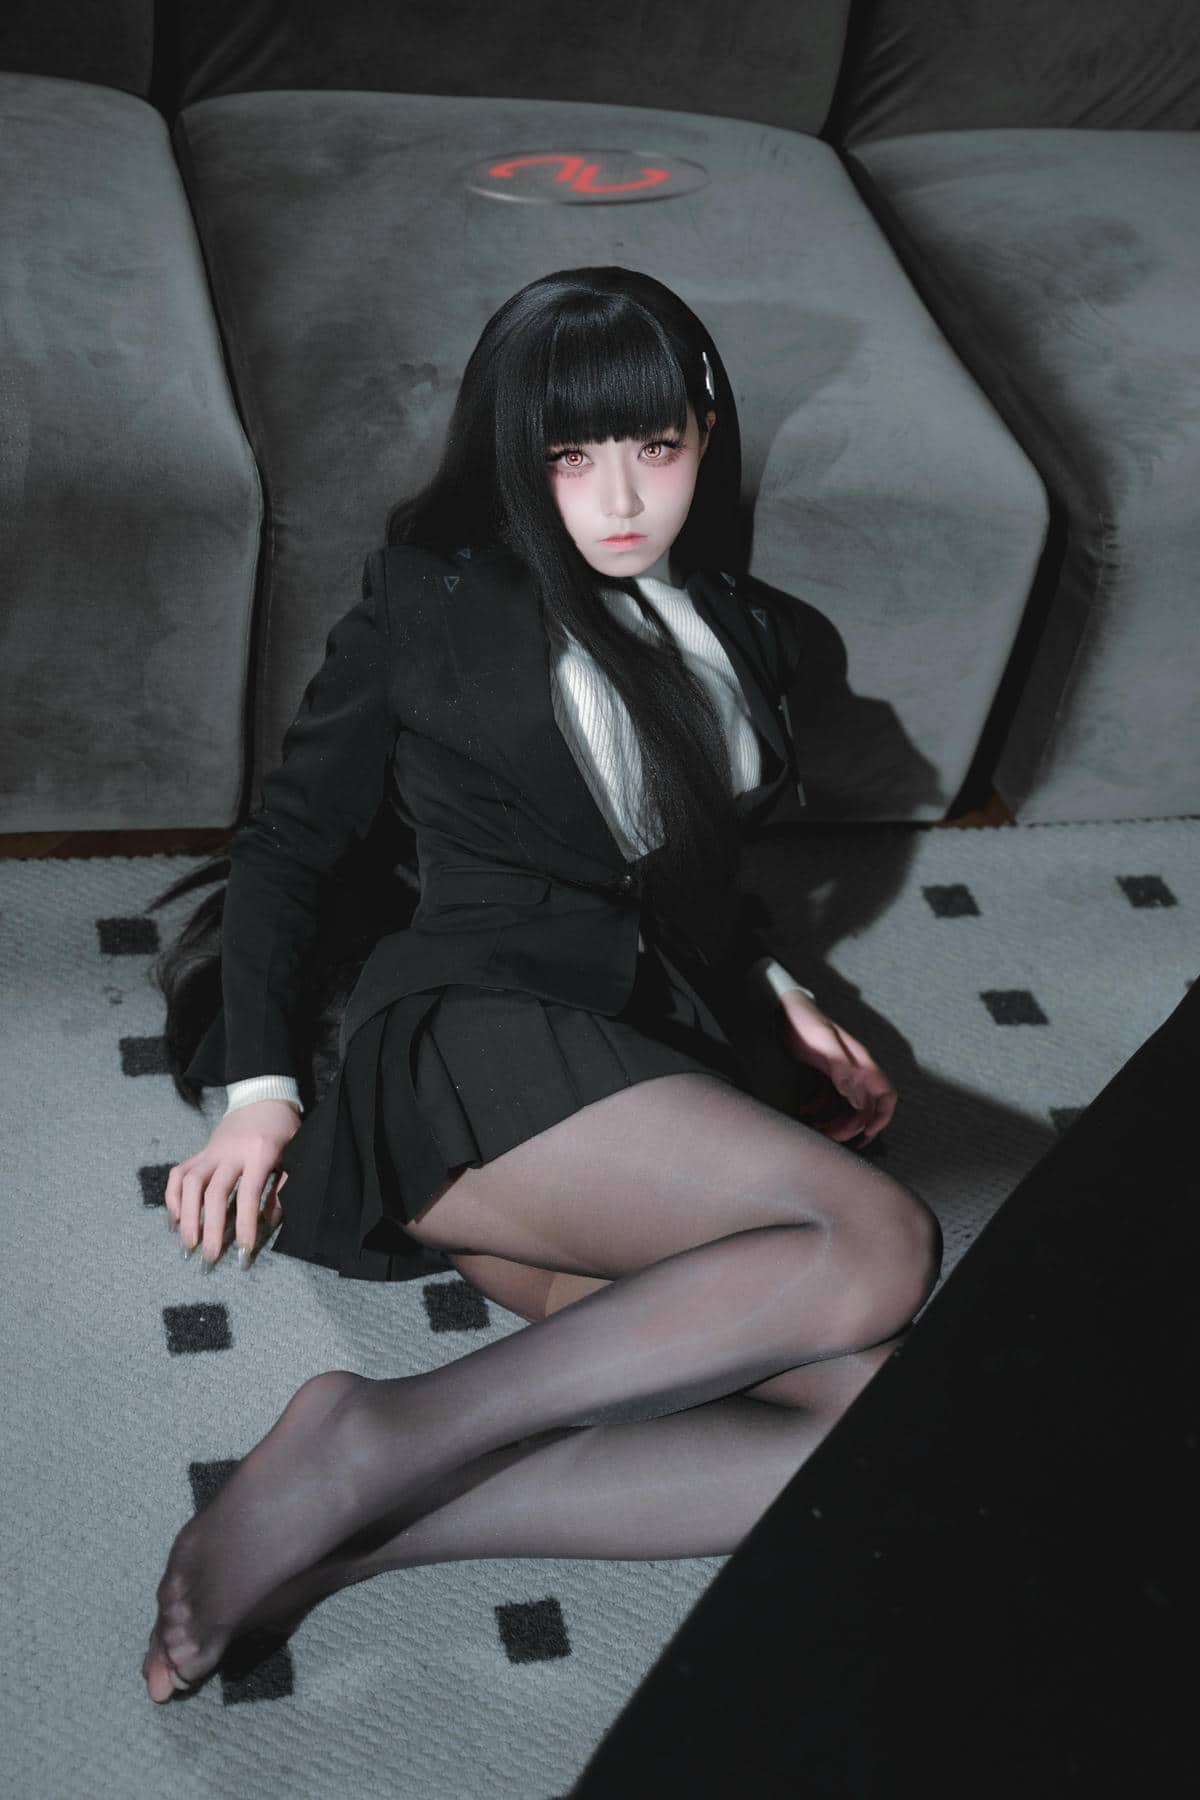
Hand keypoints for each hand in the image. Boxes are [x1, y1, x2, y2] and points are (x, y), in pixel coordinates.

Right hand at [165, 1099, 301, 1265]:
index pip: (248, 1194)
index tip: (242, 1252)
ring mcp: (210, 1151)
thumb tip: (268, 1223)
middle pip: (213, 1193)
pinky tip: (175, 1221)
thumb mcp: (293, 1156)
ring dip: (186, 1217)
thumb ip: (282, 1188)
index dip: (244, 1225)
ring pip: (190, 1184)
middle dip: (209, 1229)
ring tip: (187, 1245)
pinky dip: (173, 1198)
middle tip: (209, 1258)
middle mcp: (230, 1152)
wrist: (262, 1098)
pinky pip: (179, 1174)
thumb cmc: (283, 1130)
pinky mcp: (199, 1151)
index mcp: (259, 1153)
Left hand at [774, 990, 897, 1145]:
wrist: (785, 1009)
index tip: (866, 1134)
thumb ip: (842, 1068)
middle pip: (863, 1109)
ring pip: (844, 1108)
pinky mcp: (823, 1076)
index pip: (885, 1095)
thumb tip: (857, 1099)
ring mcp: (839, 1075)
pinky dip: (819, 1111)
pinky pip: (828, 1101)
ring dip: (833, 1123)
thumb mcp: (823, 1041)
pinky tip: (804, 1113)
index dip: (882, 1117)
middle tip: (828, 1137)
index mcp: (861, 1063)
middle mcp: (854, 1072)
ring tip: (814, 1130)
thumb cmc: (807, 1022)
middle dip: (849, 1127)